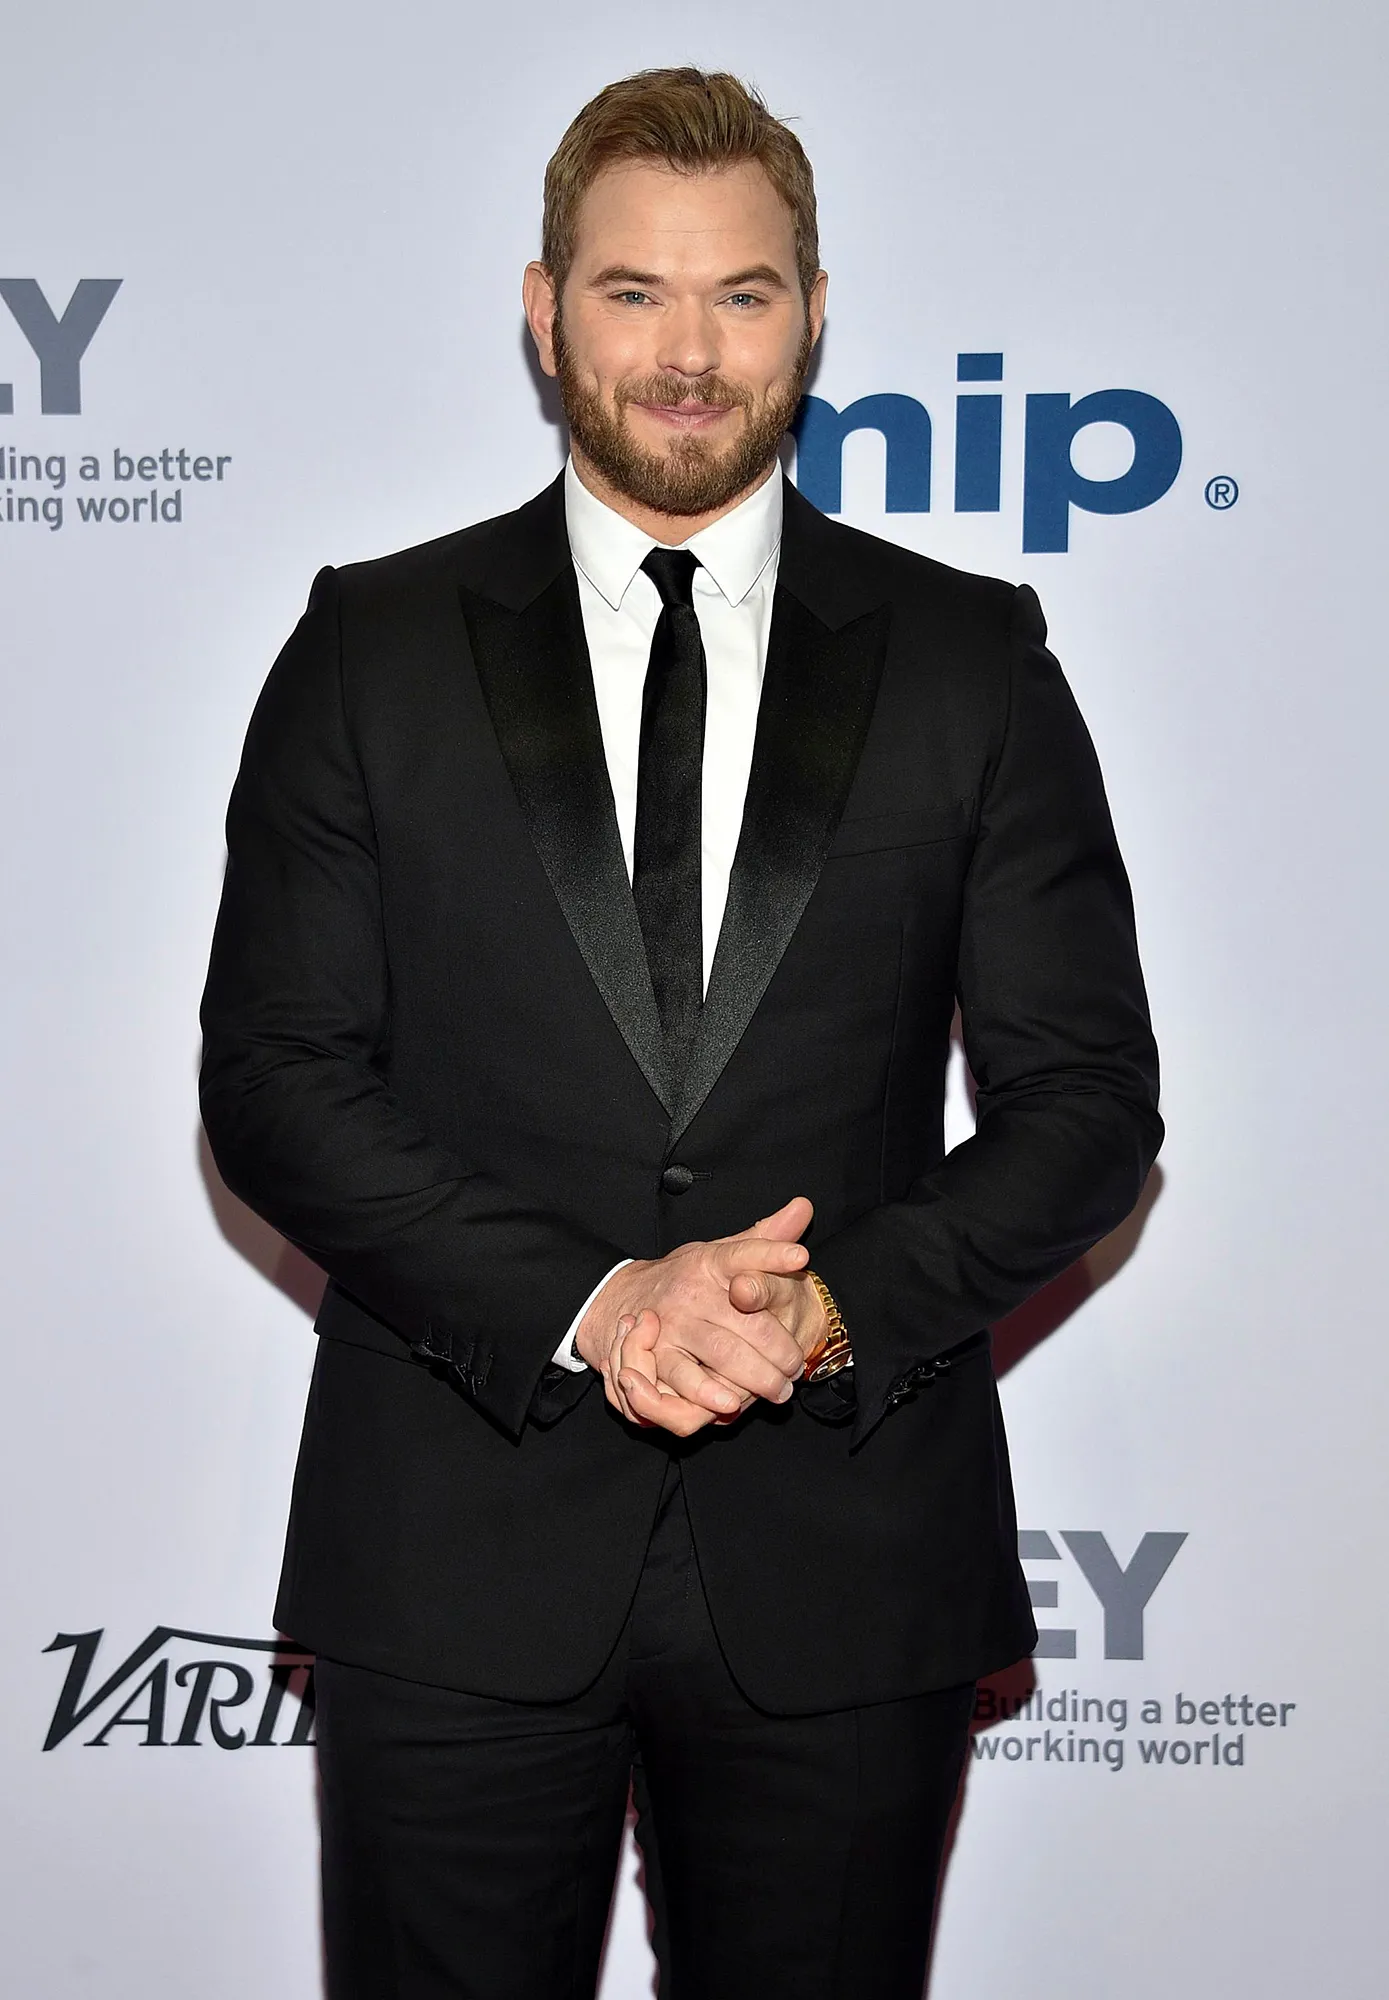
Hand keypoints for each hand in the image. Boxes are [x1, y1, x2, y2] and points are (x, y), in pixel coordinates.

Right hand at [614, 1259, 830, 1434]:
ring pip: (723, 1356)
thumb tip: (804, 1207)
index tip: (800, 1258)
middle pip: (748, 1323)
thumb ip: (763, 1239)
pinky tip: (734, 1404)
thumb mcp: (719, 1253)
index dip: (772, 1255)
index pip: (744, 1253)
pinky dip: (711, 1395)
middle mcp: (691, 1292)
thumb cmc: (685, 1280)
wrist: (619, 1300)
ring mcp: (672, 1326)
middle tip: (797, 1366)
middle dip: (781, 1350)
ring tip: (779, 1389)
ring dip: (757, 1378)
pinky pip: (686, 1382)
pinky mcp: (655, 1358)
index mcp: (710, 1262)